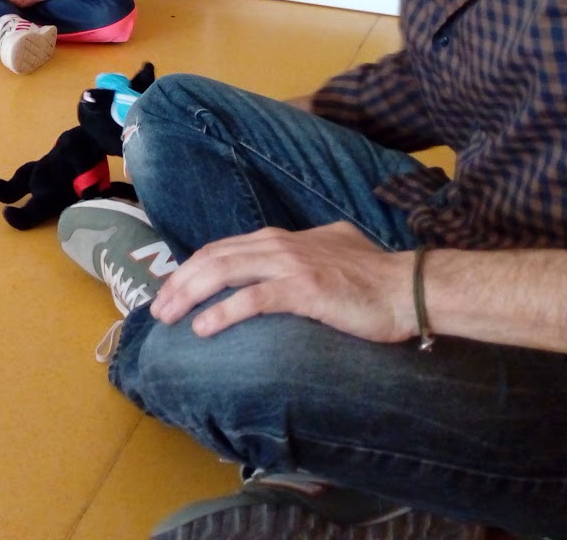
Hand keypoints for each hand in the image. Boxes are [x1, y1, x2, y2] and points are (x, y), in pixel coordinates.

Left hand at [151, 222, 414, 344]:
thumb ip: (303, 252)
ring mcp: (290, 265)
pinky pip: (252, 299)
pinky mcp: (303, 289)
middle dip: (179, 282)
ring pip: (224, 273)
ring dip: (190, 295)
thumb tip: (289, 258)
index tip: (172, 289)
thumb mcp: (329, 252)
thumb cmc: (374, 277)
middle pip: (213, 259)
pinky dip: (223, 312)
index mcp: (280, 238)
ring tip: (169, 317)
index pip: (222, 248)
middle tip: (158, 310)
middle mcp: (279, 245)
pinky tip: (203, 328)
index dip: (192, 268)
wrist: (409, 287)